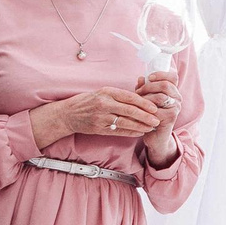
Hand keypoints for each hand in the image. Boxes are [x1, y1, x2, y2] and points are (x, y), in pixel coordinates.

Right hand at [29, 87, 161, 150]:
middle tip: (157, 119)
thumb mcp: (103, 92)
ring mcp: (101, 117)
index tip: (154, 107)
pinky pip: (118, 131)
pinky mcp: (98, 128)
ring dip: (140, 126)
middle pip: (129, 111)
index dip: (144, 103)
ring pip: (125, 122)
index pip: (129, 97)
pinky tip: (139, 132)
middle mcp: (104, 104)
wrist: (68, 114)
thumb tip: (141, 93)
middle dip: (145, 116)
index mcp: (107, 92)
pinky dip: (130, 132)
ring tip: (151, 127)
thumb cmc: (88, 101)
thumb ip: (120, 94)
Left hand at [135, 70, 181, 165]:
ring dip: (145, 99)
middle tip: (139, 92)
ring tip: (138, 103)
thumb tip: (141, 78)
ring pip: (160, 97)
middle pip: (165, 85)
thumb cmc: (150, 116)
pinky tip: (140, 113)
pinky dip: (145, 110)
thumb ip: (144, 89)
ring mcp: (175, 109)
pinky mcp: (170, 118)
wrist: (155, 137)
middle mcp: (177, 99)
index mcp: (173, 92)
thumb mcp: (146, 100)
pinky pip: (156, 110)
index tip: (149, 77)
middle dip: (149, 87)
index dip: (161, 75)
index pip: (173, 77)